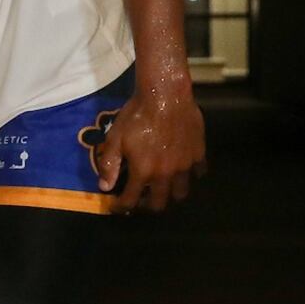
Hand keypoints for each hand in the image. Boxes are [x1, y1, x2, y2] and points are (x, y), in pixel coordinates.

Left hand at [95, 83, 204, 211]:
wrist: (166, 95)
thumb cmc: (136, 115)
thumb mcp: (115, 138)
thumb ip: (109, 164)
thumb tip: (105, 187)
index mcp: (143, 171)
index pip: (131, 200)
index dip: (121, 207)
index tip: (117, 208)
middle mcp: (166, 173)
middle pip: (159, 203)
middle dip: (146, 206)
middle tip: (139, 200)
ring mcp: (186, 165)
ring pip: (181, 192)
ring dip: (170, 195)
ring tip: (161, 188)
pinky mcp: (199, 153)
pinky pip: (198, 173)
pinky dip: (189, 176)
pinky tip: (181, 170)